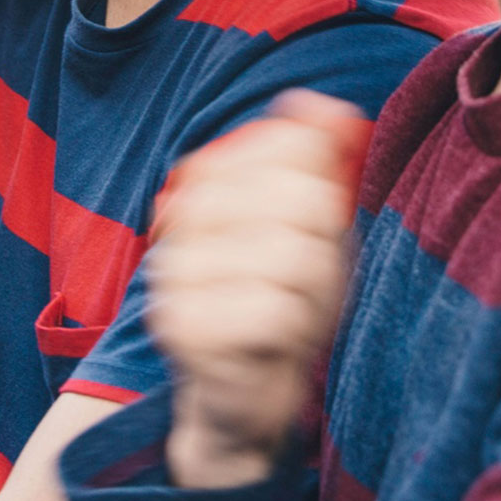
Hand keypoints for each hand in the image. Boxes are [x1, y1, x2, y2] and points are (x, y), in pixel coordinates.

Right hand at [148, 90, 367, 487]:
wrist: (240, 398)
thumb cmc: (276, 303)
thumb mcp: (303, 229)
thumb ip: (311, 163)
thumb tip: (323, 103)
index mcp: (200, 192)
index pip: (278, 148)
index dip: (318, 180)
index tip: (317, 216)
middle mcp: (178, 228)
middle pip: (296, 201)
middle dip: (324, 243)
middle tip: (309, 278)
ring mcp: (177, 280)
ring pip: (292, 258)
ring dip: (316, 291)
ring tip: (296, 310)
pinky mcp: (188, 331)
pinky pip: (275, 311)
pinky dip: (297, 327)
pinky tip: (280, 338)